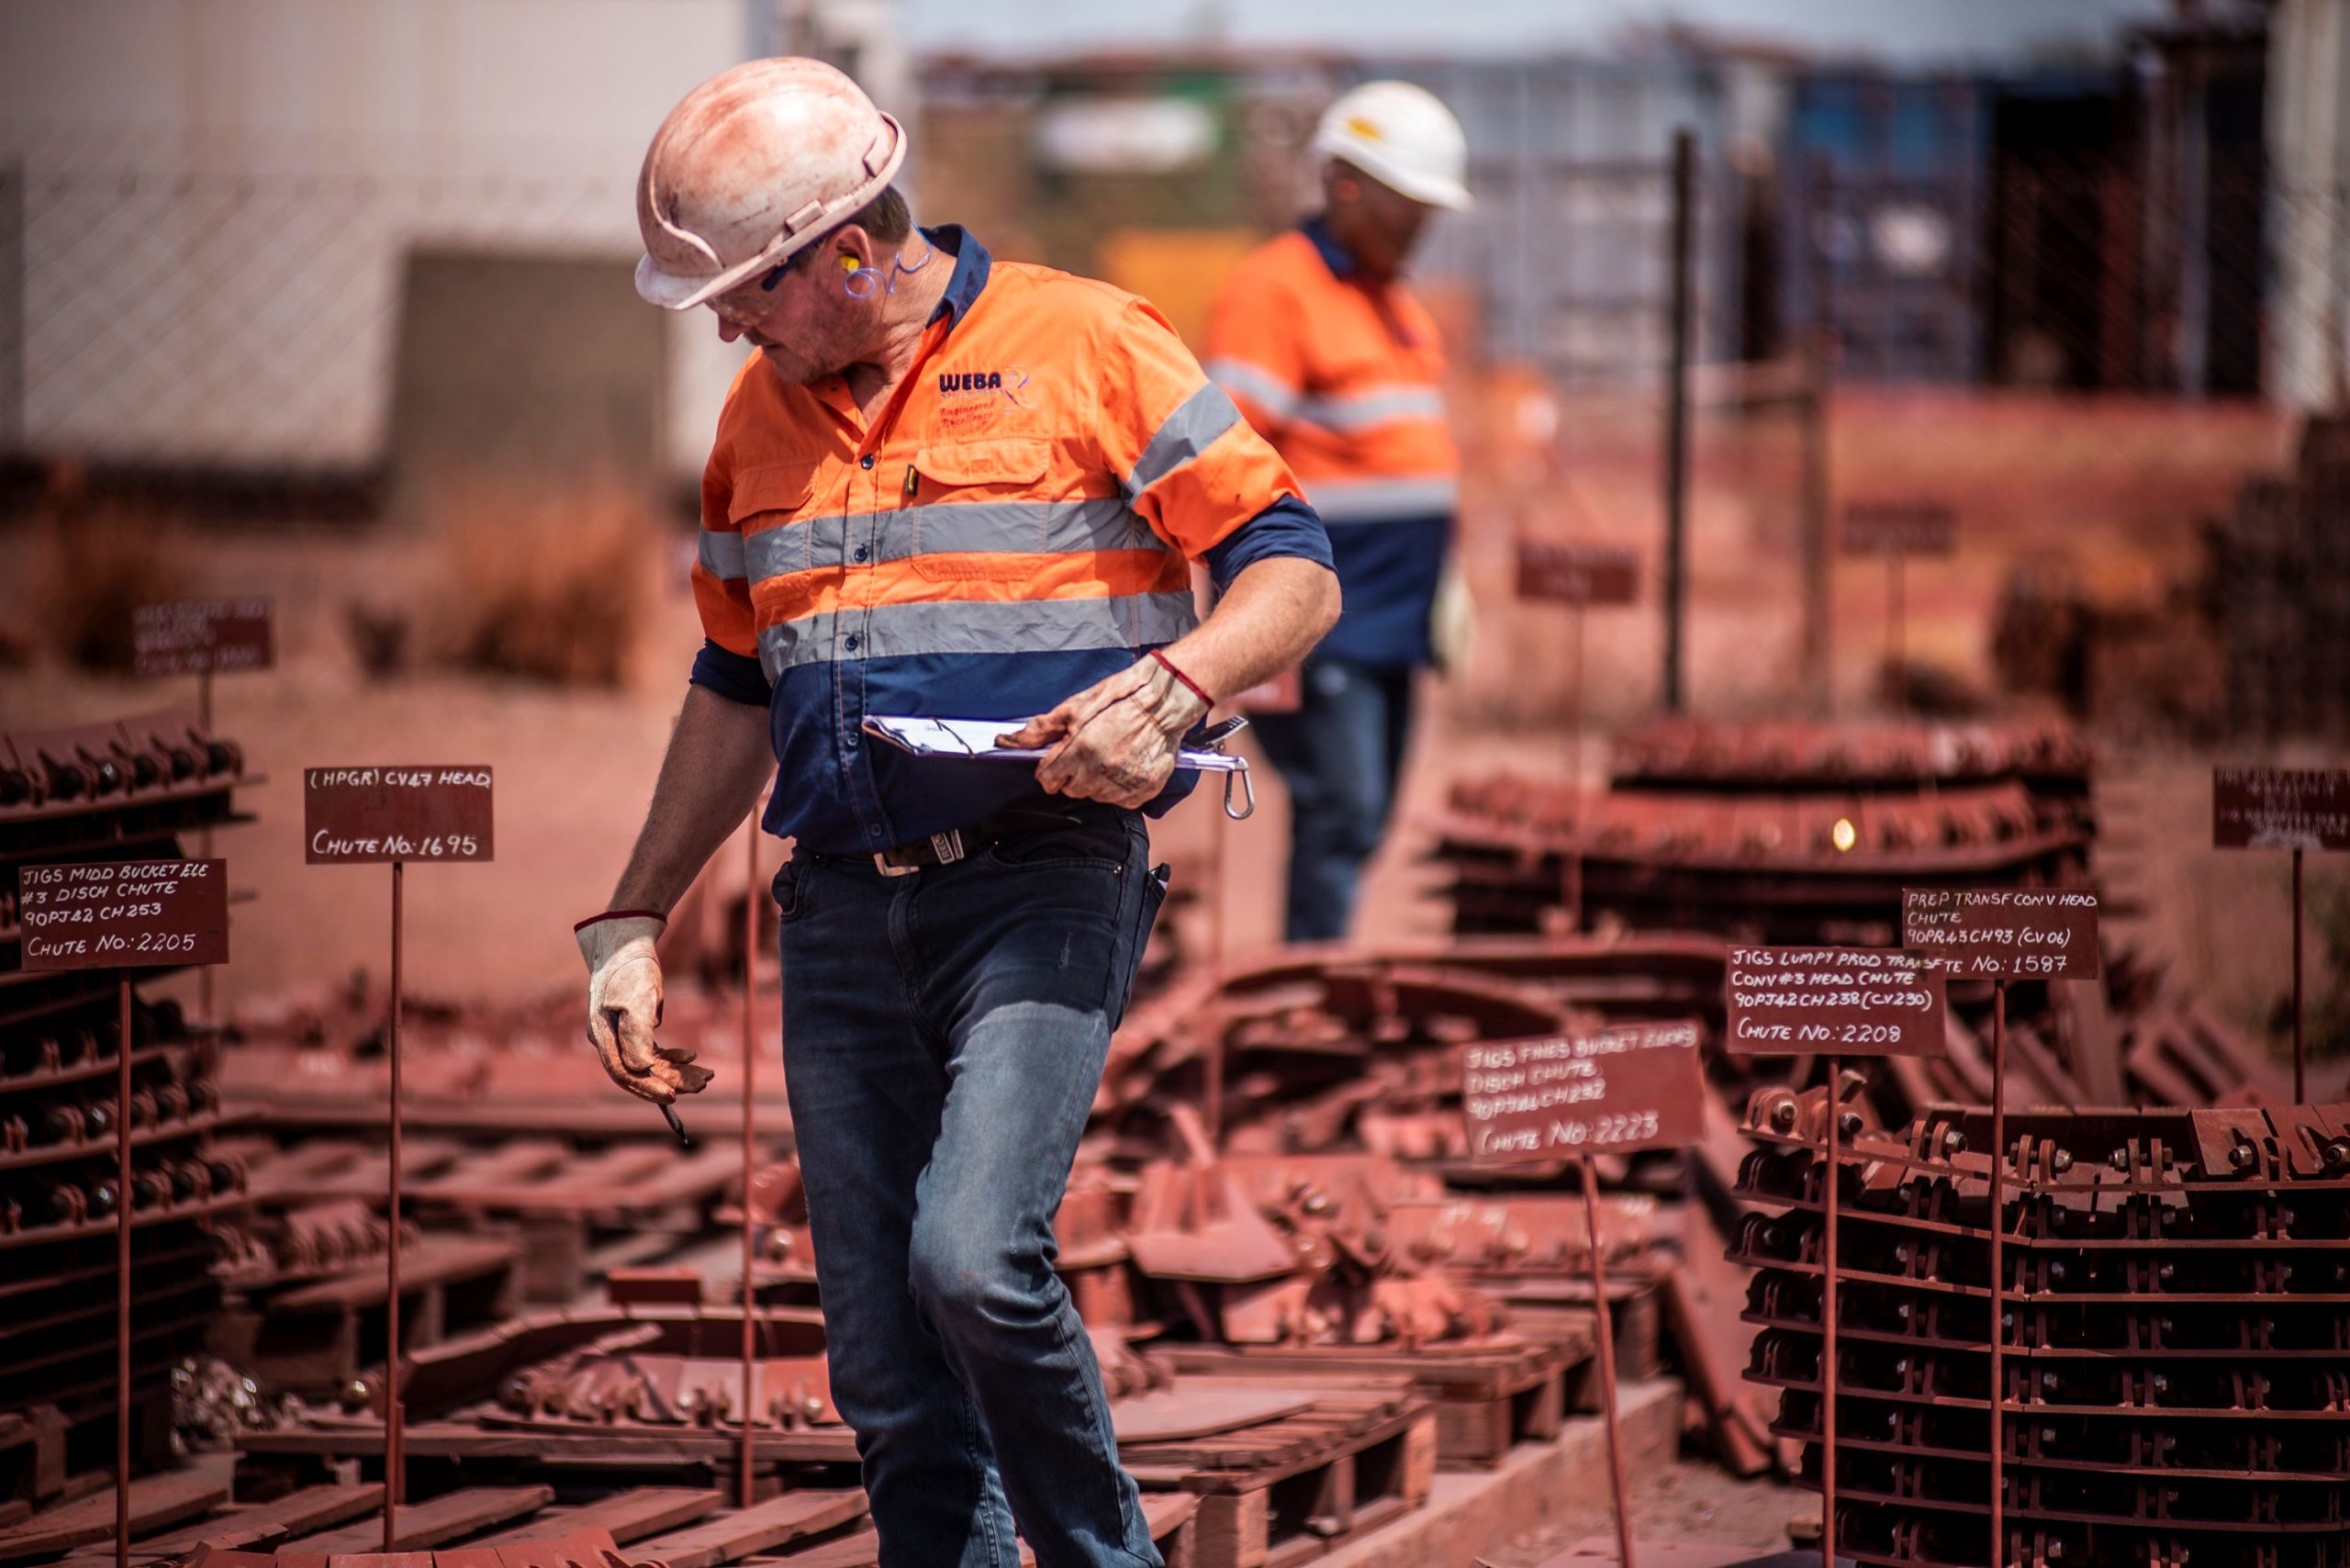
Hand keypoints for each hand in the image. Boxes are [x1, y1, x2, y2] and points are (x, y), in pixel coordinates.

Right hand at [576, 914, 712, 1104]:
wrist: (626, 939)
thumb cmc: (631, 968)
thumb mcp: (637, 1000)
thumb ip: (637, 1036)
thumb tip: (642, 1069)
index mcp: (603, 1036)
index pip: (624, 1073)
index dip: (647, 1087)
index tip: (674, 1096)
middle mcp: (608, 1039)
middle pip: (640, 1071)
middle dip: (672, 1080)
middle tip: (703, 1084)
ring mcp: (619, 1033)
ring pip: (649, 1063)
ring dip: (677, 1070)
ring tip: (706, 1075)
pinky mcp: (632, 1025)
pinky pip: (651, 1050)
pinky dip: (671, 1056)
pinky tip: (690, 1055)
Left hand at [997, 657, 1209, 807]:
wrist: (1165, 702)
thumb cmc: (1121, 699)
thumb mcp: (1076, 706)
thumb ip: (1040, 729)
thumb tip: (1008, 741)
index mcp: (1080, 751)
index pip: (1047, 780)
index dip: (1050, 768)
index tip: (1060, 759)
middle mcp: (1100, 773)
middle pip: (1069, 790)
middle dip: (1073, 773)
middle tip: (1089, 750)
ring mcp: (1123, 785)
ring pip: (1093, 796)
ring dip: (1095, 780)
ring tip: (1110, 755)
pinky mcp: (1142, 793)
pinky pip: (1119, 800)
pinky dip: (1118, 787)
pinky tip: (1125, 764)